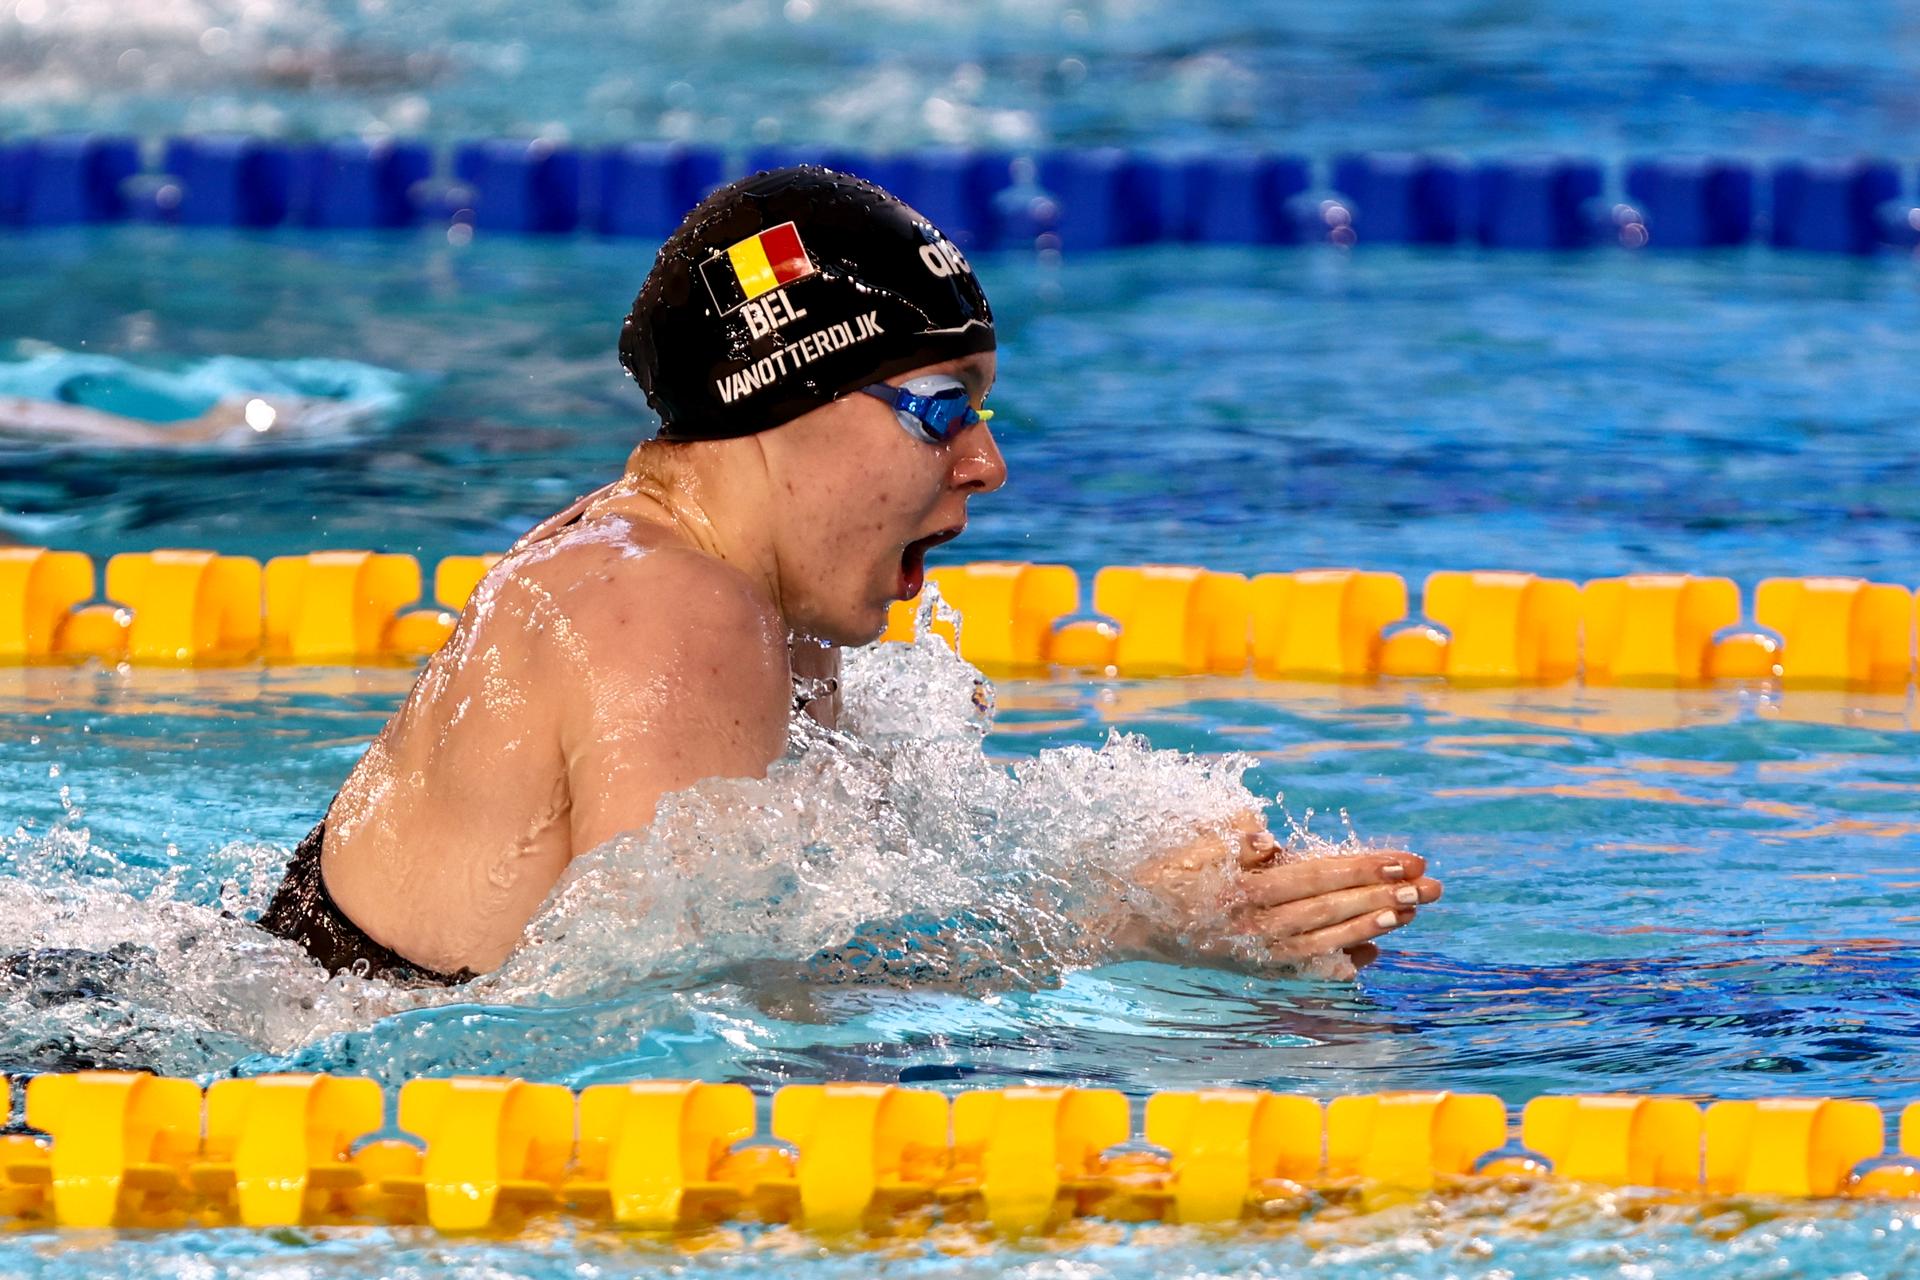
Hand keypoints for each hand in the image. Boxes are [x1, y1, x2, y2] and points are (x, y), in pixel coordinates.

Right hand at [1133, 818, 1442, 968]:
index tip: (1405, 859)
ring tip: (1412, 913)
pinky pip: (1307, 967)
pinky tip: (1373, 954)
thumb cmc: (1165, 873)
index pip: (1316, 874)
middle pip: (1331, 910)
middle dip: (1384, 896)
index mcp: (1244, 890)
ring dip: (1372, 926)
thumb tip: (1268, 839)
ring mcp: (1258, 953)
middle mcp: (1256, 927)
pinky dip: (1341, 961)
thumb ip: (1233, 839)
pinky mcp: (1256, 968)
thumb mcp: (1193, 844)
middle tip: (1431, 887)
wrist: (1130, 923)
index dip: (1363, 867)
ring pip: (1326, 940)